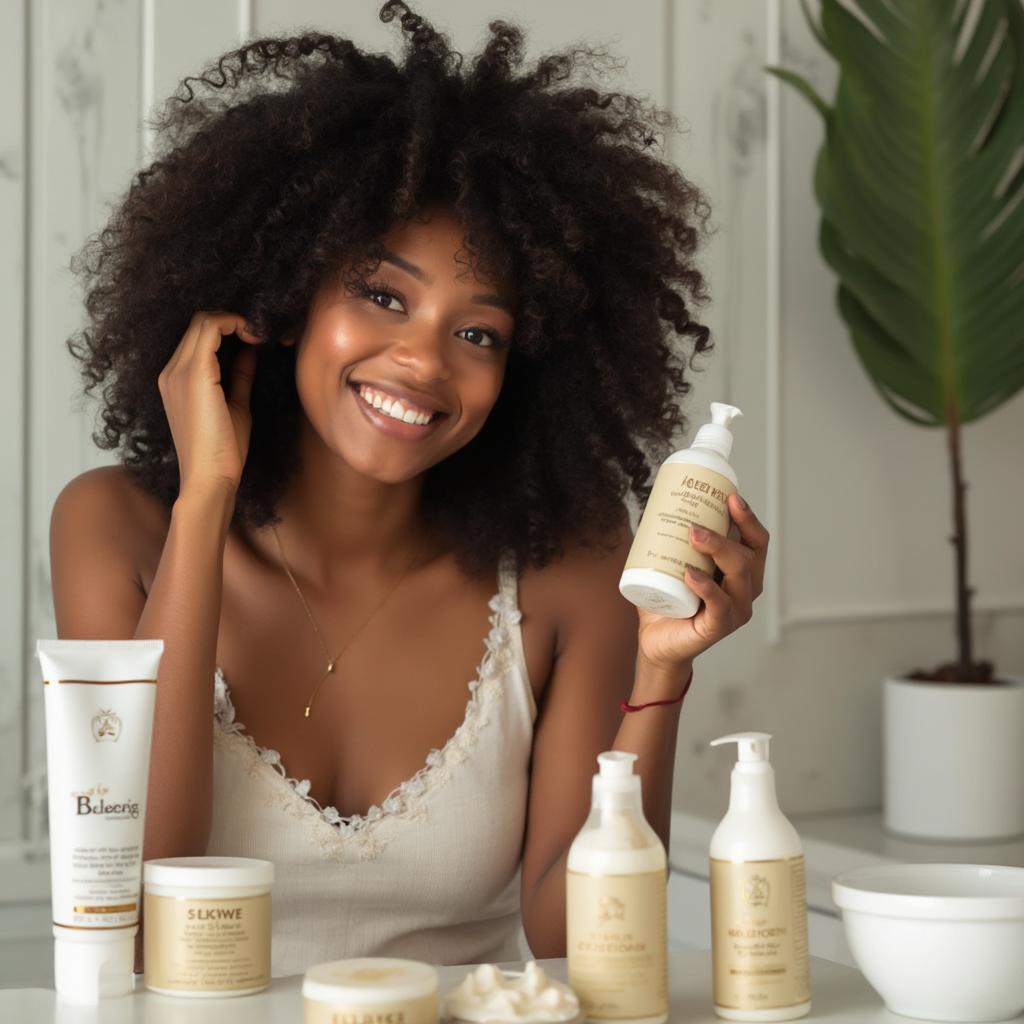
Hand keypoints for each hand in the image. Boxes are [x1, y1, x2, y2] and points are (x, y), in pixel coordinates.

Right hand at [157, 311, 263, 496]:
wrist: (209, 478)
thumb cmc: (222, 451)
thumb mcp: (235, 404)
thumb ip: (238, 377)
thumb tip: (249, 352)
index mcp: (176, 379)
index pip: (198, 335)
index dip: (227, 328)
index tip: (255, 338)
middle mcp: (171, 371)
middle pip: (199, 323)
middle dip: (232, 321)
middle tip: (261, 334)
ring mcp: (178, 372)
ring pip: (203, 321)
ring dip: (234, 321)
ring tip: (258, 335)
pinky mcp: (193, 375)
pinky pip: (210, 330)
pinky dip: (233, 324)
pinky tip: (254, 337)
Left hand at [636, 494, 768, 670]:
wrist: (656, 640)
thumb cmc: (669, 598)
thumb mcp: (674, 562)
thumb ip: (672, 536)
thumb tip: (657, 500)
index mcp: (742, 572)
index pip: (756, 540)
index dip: (748, 517)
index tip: (729, 496)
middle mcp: (745, 590)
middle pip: (749, 554)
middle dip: (727, 533)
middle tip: (695, 524)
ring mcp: (735, 611)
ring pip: (739, 575)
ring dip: (718, 550)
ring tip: (693, 536)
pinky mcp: (718, 628)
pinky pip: (719, 605)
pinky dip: (706, 587)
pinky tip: (690, 575)